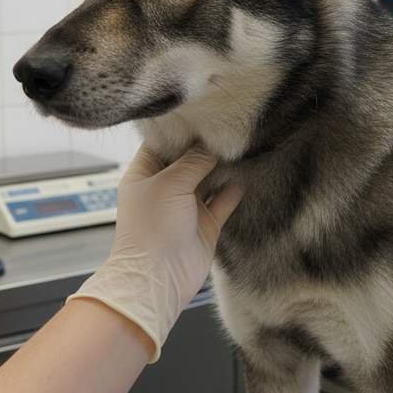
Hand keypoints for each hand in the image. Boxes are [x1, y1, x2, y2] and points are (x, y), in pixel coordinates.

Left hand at [67, 145, 244, 360]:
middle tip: (229, 126)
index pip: (161, 143)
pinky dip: (234, 188)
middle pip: (187, 159)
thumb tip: (213, 146)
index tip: (203, 114)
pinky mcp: (205, 224)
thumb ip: (193, 161)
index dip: (180, 130)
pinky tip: (248, 173)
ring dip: (222, 166)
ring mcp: (185, 206)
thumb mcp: (169, 184)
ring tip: (242, 145)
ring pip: (208, 179)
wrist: (158, 278)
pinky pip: (223, 200)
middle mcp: (164, 188)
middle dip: (206, 146)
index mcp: (143, 174)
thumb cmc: (151, 229)